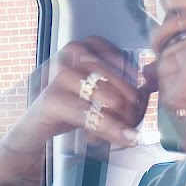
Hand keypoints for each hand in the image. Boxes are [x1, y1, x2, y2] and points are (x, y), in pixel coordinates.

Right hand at [0, 36, 153, 185]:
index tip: (140, 101)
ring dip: (124, 119)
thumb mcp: (102, 96)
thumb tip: (152, 83)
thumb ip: (128, 87)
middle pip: (119, 79)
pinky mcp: (51, 99)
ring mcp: (60, 74)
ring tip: (127, 133)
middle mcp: (71, 53)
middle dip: (133, 106)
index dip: (137, 84)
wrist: (34, 133)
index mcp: (86, 46)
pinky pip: (88, 113)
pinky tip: (126, 138)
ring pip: (108, 96)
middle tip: (135, 124)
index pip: (125, 59)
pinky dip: (110, 128)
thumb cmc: (72, 111)